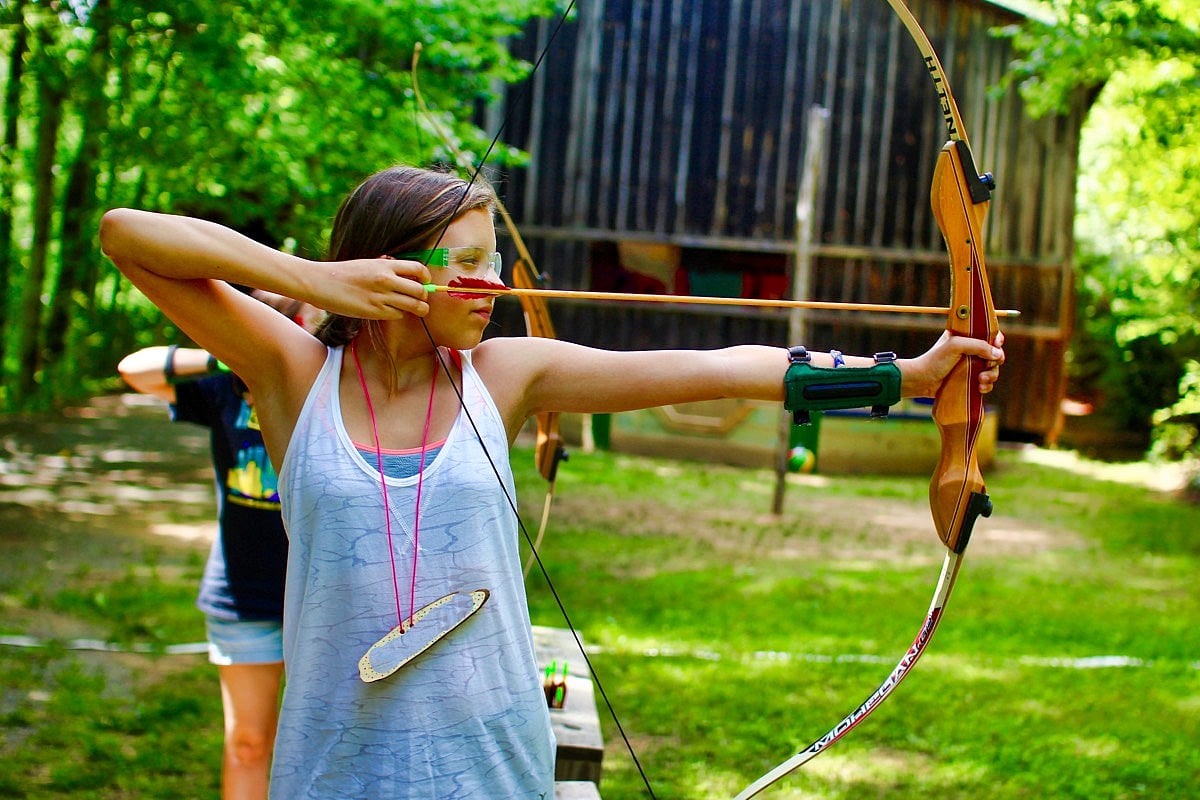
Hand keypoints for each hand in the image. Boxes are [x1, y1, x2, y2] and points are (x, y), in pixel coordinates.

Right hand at [308, 256, 432, 319]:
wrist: (321, 282)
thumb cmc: (343, 273)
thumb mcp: (367, 264)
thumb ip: (386, 269)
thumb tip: (406, 275)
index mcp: (385, 265)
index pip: (418, 269)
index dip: (426, 277)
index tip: (425, 282)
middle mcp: (386, 280)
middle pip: (420, 291)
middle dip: (424, 297)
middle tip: (421, 300)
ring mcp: (381, 297)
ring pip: (414, 306)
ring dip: (418, 309)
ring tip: (416, 309)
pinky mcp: (374, 312)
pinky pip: (398, 315)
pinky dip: (399, 314)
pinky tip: (392, 311)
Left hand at [899, 330, 1005, 397]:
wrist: (920, 381)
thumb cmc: (935, 360)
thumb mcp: (956, 346)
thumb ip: (978, 346)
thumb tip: (998, 354)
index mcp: (966, 336)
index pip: (989, 334)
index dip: (997, 339)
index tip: (997, 344)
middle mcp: (970, 350)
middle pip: (994, 353)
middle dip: (996, 360)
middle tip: (989, 365)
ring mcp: (970, 366)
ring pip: (992, 369)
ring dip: (992, 375)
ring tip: (981, 380)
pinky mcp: (968, 380)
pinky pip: (985, 383)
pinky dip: (986, 386)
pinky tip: (980, 388)